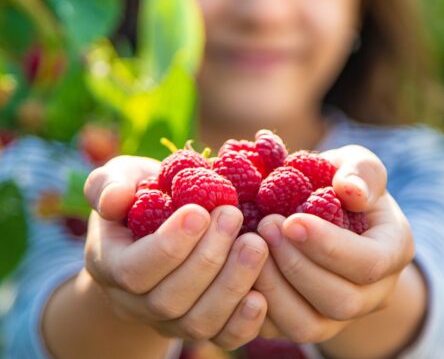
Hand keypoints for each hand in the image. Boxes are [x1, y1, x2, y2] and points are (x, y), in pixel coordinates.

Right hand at [83, 156, 268, 349]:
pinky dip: (244, 323)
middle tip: (233, 216)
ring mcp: (170, 320)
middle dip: (207, 259)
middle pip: (169, 300)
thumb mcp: (121, 179)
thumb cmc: (142, 195)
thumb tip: (115, 199)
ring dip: (231, 285)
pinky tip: (261, 294)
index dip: (169, 246)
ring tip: (256, 244)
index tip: (200, 211)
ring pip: (198, 322)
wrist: (160, 226)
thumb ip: (109, 185)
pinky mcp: (203, 325)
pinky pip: (222, 337)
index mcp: (112, 265)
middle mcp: (137, 302)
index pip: (135, 270)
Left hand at [253, 145, 414, 342]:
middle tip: (265, 226)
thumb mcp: (356, 165)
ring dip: (274, 287)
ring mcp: (338, 316)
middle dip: (297, 265)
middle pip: (341, 301)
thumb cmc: (340, 185)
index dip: (329, 246)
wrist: (325, 214)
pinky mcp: (304, 322)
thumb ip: (361, 171)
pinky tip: (239, 267)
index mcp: (392, 251)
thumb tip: (350, 191)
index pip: (369, 264)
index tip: (292, 221)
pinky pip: (279, 331)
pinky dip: (255, 304)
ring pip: (308, 327)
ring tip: (250, 246)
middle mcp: (371, 293)